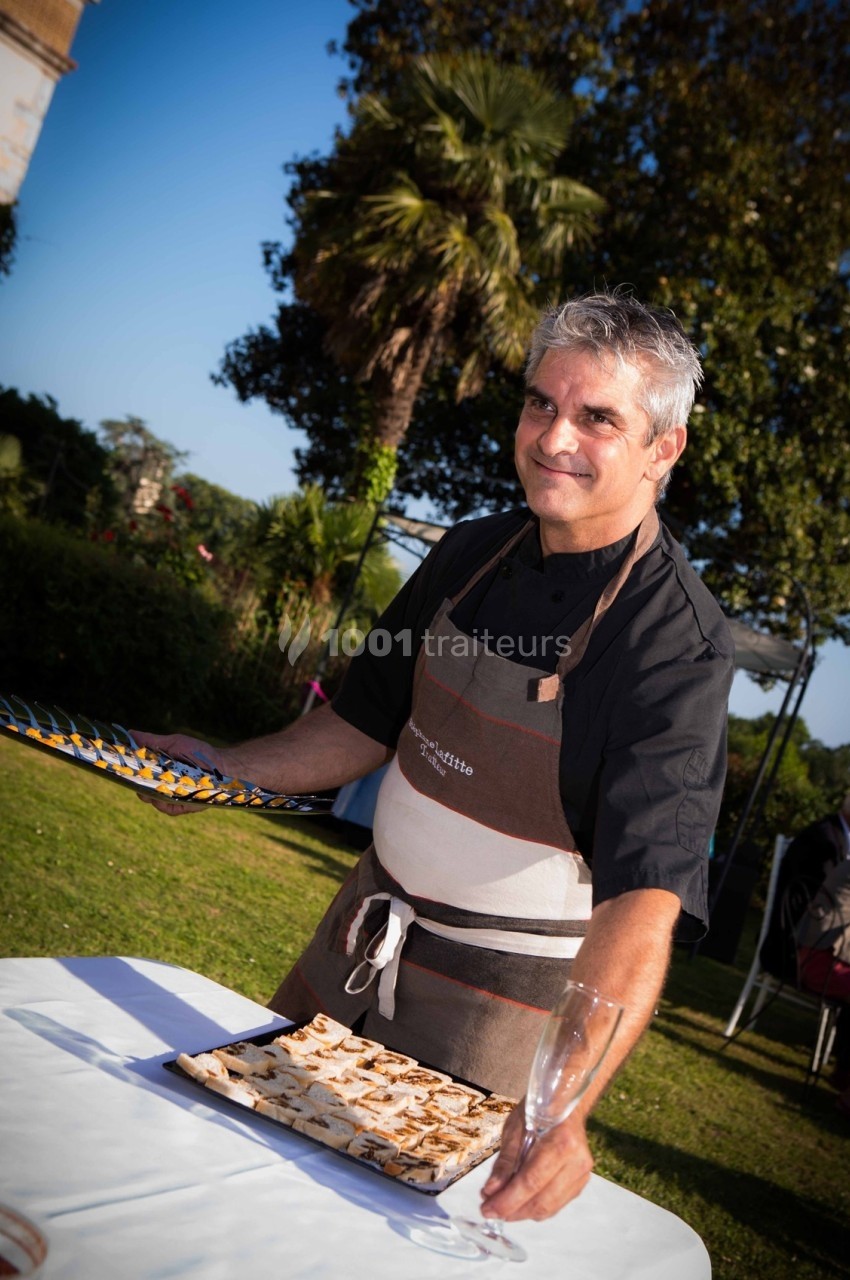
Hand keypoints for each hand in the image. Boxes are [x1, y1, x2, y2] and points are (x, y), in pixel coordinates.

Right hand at [130, 731, 240, 816]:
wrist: (222, 765)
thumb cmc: (197, 752)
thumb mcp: (172, 743)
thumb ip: (150, 740)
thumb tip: (129, 732)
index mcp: (157, 772)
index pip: (136, 776)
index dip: (127, 772)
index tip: (119, 765)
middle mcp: (161, 787)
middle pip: (140, 789)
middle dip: (135, 783)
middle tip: (135, 774)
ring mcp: (170, 798)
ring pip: (151, 799)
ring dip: (149, 791)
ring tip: (152, 781)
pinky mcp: (181, 807)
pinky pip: (167, 808)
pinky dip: (163, 802)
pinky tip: (164, 793)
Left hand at [480, 1104, 593, 1222]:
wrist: (564, 1104)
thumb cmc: (538, 1111)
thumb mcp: (515, 1129)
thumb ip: (505, 1162)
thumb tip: (490, 1191)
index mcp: (562, 1142)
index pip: (531, 1181)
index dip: (507, 1200)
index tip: (487, 1209)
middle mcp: (577, 1161)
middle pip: (542, 1200)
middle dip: (512, 1210)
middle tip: (489, 1210)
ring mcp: (582, 1174)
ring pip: (549, 1208)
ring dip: (522, 1213)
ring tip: (501, 1207)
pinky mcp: (581, 1182)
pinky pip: (556, 1204)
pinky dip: (535, 1208)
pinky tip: (519, 1203)